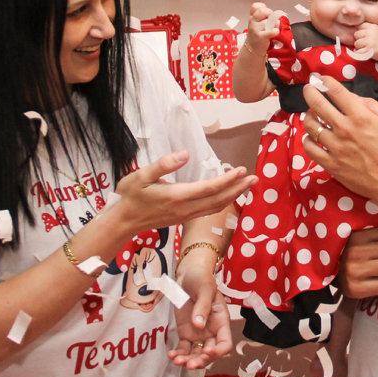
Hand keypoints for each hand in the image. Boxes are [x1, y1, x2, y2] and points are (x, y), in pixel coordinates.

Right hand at [114, 151, 255, 232]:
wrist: (122, 222)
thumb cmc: (130, 197)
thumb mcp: (142, 176)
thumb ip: (164, 164)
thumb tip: (184, 154)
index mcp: (178, 196)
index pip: (210, 188)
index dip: (228, 180)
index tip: (242, 171)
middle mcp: (185, 208)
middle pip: (218, 200)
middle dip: (238, 189)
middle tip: (255, 179)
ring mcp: (185, 216)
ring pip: (215, 207)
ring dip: (233, 196)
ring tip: (246, 186)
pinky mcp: (183, 218)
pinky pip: (208, 211)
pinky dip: (222, 202)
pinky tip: (227, 197)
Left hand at [169, 251, 231, 368]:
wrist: (188, 274)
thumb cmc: (201, 279)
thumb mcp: (205, 290)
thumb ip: (202, 307)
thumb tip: (199, 325)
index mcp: (221, 322)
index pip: (225, 344)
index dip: (218, 352)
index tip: (207, 351)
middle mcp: (211, 331)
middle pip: (210, 353)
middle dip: (201, 361)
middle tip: (189, 364)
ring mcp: (198, 334)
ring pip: (196, 354)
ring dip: (188, 360)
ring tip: (177, 361)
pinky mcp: (185, 333)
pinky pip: (183, 348)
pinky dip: (178, 354)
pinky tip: (171, 355)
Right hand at [244, 2, 279, 54]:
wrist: (252, 48)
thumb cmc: (258, 33)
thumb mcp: (256, 23)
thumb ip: (262, 16)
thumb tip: (274, 13)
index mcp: (252, 16)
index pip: (255, 6)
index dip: (264, 8)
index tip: (266, 15)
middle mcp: (252, 21)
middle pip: (263, 11)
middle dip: (270, 14)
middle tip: (271, 20)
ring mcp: (255, 29)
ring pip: (268, 21)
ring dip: (274, 25)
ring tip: (272, 29)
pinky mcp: (260, 36)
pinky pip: (272, 30)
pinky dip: (276, 31)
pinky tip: (274, 33)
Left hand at [302, 76, 377, 201]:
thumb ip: (370, 105)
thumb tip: (352, 98)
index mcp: (360, 116)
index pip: (336, 92)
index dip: (326, 82)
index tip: (322, 79)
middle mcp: (344, 129)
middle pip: (318, 105)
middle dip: (310, 93)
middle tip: (308, 89)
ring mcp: (335, 147)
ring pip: (311, 126)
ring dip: (309, 116)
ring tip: (312, 115)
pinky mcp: (331, 164)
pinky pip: (310, 149)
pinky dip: (307, 140)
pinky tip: (312, 137)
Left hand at [351, 22, 377, 59]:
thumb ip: (368, 29)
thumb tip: (354, 31)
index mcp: (372, 26)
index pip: (359, 27)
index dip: (361, 33)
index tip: (366, 37)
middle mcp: (370, 32)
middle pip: (356, 35)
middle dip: (359, 40)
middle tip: (367, 44)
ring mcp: (369, 41)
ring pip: (356, 44)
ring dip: (360, 48)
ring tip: (368, 49)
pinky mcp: (369, 50)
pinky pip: (358, 52)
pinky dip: (361, 54)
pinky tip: (367, 53)